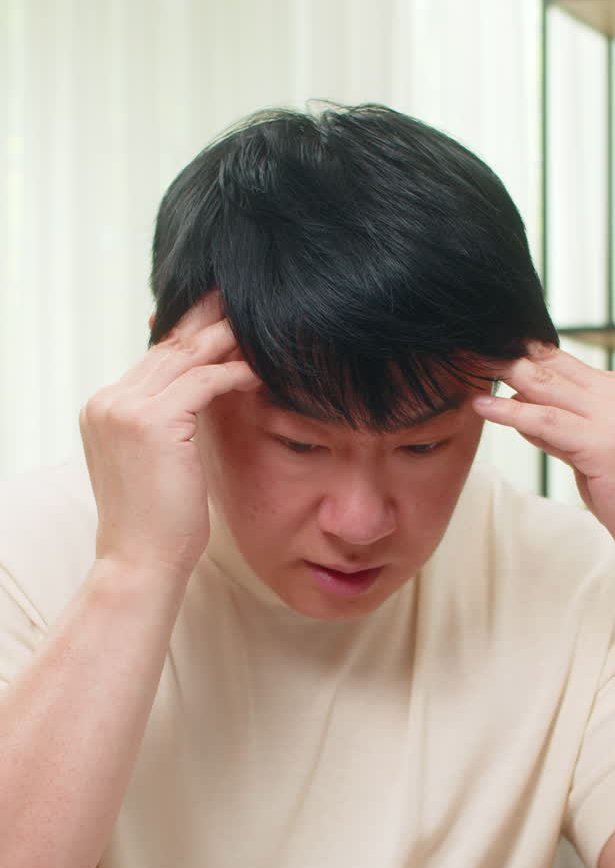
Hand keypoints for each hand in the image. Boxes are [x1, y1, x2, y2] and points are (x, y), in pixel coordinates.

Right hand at [80, 293, 260, 578]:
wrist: (140, 564)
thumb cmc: (156, 526)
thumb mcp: (155, 464)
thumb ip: (165, 426)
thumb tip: (198, 402)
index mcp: (104, 409)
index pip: (153, 360)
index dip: (190, 337)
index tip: (222, 319)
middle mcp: (108, 402)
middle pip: (167, 348)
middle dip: (208, 323)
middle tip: (242, 303)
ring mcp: (125, 410)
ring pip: (185, 357)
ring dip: (225, 340)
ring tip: (259, 328)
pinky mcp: (153, 422)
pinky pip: (202, 382)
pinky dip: (233, 373)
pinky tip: (258, 372)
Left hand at [473, 344, 614, 576]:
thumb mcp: (591, 452)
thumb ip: (558, 429)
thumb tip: (518, 409)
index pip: (558, 359)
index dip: (518, 352)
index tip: (481, 349)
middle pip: (548, 365)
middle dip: (503, 356)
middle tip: (464, 350)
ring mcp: (613, 416)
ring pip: (545, 386)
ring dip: (501, 375)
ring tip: (466, 367)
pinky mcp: (604, 444)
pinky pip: (546, 420)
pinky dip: (511, 411)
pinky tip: (483, 405)